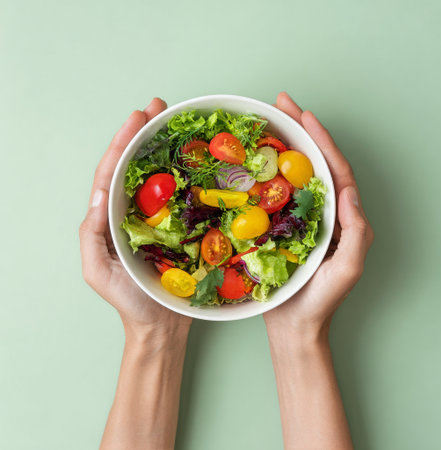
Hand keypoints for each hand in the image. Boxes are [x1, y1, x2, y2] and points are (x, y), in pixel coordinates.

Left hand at [79, 98, 191, 339]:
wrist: (161, 324)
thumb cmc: (129, 301)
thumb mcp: (97, 271)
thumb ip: (92, 234)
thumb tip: (99, 195)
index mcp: (110, 219)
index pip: (113, 174)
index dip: (122, 143)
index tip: (137, 117)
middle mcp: (133, 213)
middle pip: (135, 167)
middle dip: (143, 134)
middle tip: (158, 107)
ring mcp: (159, 219)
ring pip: (160, 177)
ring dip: (166, 148)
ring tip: (175, 121)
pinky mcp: (181, 228)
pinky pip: (183, 197)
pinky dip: (187, 175)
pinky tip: (196, 158)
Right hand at [264, 92, 373, 338]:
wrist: (294, 326)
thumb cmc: (320, 302)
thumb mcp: (348, 269)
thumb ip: (355, 231)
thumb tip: (349, 192)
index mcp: (342, 218)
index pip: (334, 171)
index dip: (321, 140)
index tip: (304, 115)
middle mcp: (322, 213)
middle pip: (312, 164)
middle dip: (300, 132)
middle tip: (281, 105)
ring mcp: (299, 218)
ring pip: (291, 175)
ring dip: (281, 147)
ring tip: (265, 123)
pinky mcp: (279, 227)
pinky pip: (272, 194)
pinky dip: (263, 174)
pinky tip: (250, 162)